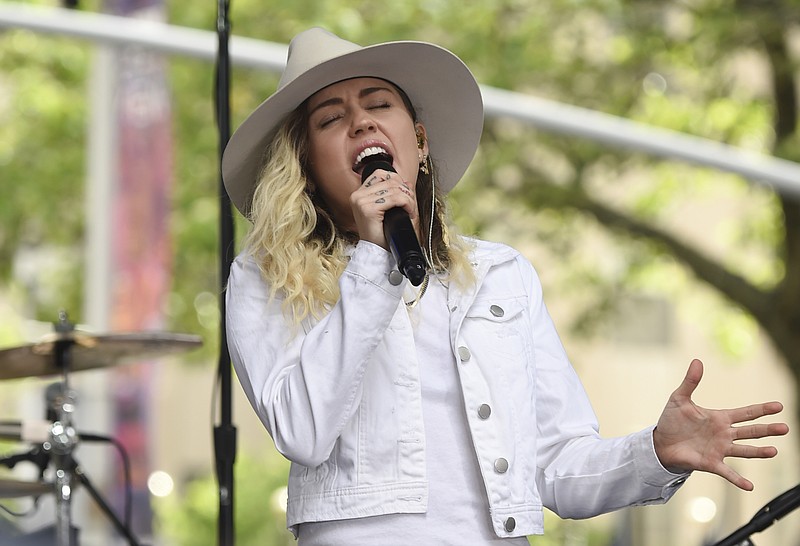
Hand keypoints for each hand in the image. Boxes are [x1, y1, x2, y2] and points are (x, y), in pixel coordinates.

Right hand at [350, 168, 417, 249]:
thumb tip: (407, 182)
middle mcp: (357, 196)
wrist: (377, 254)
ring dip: (408, 199)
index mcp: (359, 194)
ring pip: (395, 188)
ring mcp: (361, 202)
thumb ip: (394, 194)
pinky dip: (407, 204)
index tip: (405, 194)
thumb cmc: (381, 235)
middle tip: (411, 205)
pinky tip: (409, 213)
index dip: (397, 180)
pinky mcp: (368, 209)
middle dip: (406, 191)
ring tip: (410, 211)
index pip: (380, 174)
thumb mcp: (387, 211)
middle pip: (390, 179)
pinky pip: (395, 198)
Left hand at [653, 359, 788, 490]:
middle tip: (785, 428)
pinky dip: (738, 479)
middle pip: (750, 431)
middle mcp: (724, 434)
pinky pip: (727, 472)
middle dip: (767, 430)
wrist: (660, 443)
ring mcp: (720, 449)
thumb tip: (697, 361)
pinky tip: (750, 486)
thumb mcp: (680, 398)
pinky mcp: (711, 463)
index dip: (761, 409)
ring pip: (744, 450)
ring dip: (758, 452)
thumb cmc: (672, 420)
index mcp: (720, 418)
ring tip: (773, 451)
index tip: (778, 406)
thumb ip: (690, 381)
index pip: (745, 413)